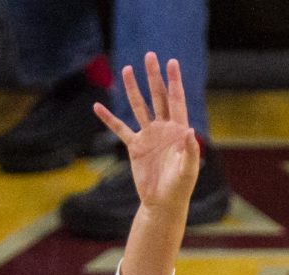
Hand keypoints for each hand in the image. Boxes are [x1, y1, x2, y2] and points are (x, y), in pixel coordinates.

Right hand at [92, 54, 201, 215]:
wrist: (162, 204)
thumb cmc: (179, 188)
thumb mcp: (187, 170)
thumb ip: (191, 150)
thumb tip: (191, 130)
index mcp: (179, 131)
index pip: (177, 101)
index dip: (174, 82)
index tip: (172, 62)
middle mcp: (164, 129)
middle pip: (158, 97)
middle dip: (154, 77)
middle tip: (150, 56)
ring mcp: (148, 136)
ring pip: (139, 107)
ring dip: (132, 89)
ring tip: (126, 70)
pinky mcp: (135, 146)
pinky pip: (119, 128)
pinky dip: (108, 118)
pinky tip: (97, 106)